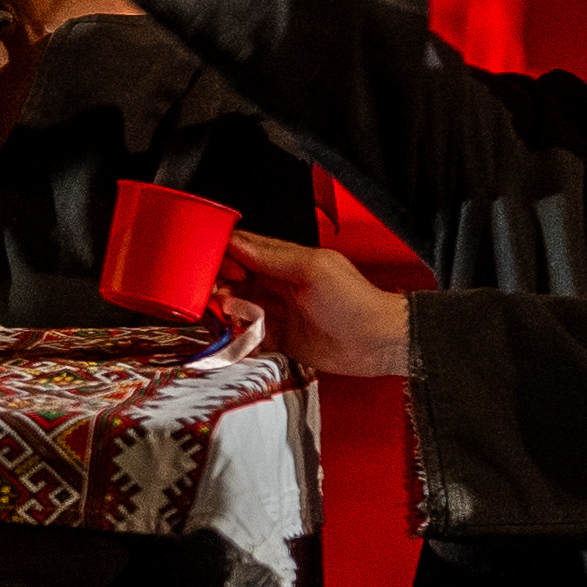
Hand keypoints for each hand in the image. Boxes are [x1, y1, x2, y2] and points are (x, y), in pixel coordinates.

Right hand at [218, 231, 410, 380]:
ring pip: (239, 306)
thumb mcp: (314, 270)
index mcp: (287, 260)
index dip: (223, 253)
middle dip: (218, 284)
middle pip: (235, 278)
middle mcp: (280, 285)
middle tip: (210, 293)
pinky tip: (234, 335)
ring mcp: (279, 312)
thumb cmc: (356, 302)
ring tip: (223, 314)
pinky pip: (249, 335)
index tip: (208, 263)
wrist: (378, 343)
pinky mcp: (280, 339)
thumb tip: (239, 243)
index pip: (244, 249)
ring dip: (226, 310)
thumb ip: (274, 257)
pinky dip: (238, 335)